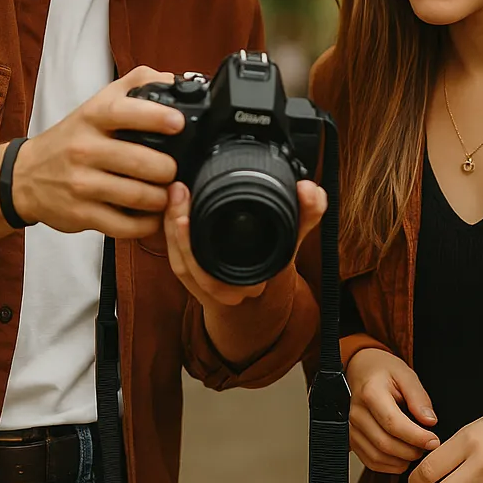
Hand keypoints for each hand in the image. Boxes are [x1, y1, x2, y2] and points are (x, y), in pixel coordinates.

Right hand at [11, 66, 182, 237]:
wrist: (24, 175)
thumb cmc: (71, 139)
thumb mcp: (97, 104)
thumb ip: (136, 85)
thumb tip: (173, 81)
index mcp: (92, 117)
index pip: (124, 111)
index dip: (157, 117)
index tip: (178, 123)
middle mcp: (84, 149)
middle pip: (141, 161)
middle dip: (169, 169)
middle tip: (174, 170)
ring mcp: (81, 184)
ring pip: (137, 195)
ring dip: (162, 198)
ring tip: (167, 194)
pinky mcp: (81, 214)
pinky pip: (125, 225)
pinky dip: (147, 224)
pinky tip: (152, 216)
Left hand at [162, 179, 326, 308]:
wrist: (267, 290)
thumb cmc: (276, 259)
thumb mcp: (293, 238)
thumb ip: (306, 214)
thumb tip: (311, 190)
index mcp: (248, 283)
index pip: (213, 272)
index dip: (193, 243)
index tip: (187, 210)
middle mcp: (226, 292)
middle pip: (190, 266)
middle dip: (178, 232)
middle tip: (178, 192)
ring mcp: (209, 288)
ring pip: (181, 265)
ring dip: (171, 230)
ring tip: (174, 194)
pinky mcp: (197, 277)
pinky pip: (179, 262)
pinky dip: (171, 236)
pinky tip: (171, 209)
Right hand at [347, 348, 439, 474]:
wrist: (362, 371)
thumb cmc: (384, 372)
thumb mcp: (406, 375)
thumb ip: (418, 398)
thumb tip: (430, 422)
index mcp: (370, 393)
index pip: (393, 423)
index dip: (416, 436)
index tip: (434, 441)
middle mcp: (356, 413)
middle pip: (385, 444)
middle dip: (411, 451)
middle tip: (428, 446)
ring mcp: (351, 428)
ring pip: (377, 457)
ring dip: (402, 460)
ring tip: (417, 450)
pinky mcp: (351, 440)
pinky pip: (371, 461)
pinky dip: (390, 465)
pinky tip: (403, 456)